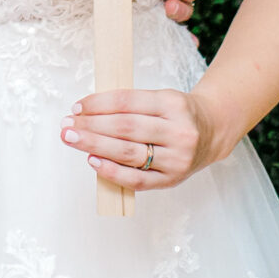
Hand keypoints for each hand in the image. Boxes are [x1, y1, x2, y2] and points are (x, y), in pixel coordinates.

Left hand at [61, 85, 228, 190]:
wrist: (212, 132)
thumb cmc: (176, 114)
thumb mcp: (160, 98)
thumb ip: (129, 105)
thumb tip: (86, 112)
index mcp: (173, 103)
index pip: (128, 101)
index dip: (98, 104)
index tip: (76, 107)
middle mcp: (178, 131)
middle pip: (126, 128)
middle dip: (91, 126)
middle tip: (66, 126)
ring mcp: (177, 158)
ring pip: (129, 153)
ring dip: (95, 146)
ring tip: (73, 140)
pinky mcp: (172, 179)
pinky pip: (138, 179)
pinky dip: (112, 171)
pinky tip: (93, 162)